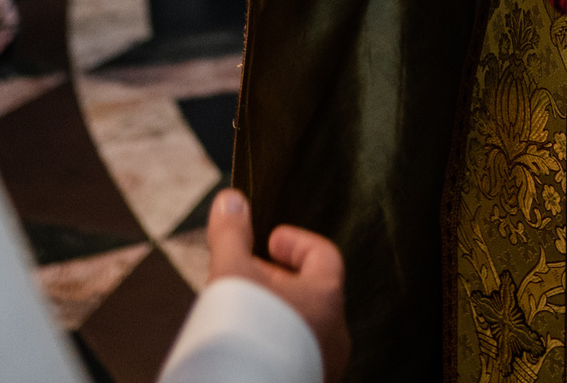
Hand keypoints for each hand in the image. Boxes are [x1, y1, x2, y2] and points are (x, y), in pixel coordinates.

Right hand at [204, 189, 345, 382]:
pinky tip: (248, 348)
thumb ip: (232, 235)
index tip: (272, 241)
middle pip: (313, 293)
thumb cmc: (249, 336)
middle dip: (278, 281)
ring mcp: (325, 365)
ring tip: (242, 316)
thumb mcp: (232, 273)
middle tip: (247, 277)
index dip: (297, 242)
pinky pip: (297, 358)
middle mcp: (334, 333)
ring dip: (277, 317)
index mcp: (326, 297)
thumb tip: (232, 200)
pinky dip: (275, 346)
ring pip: (305, 329)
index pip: (325, 256)